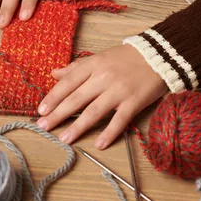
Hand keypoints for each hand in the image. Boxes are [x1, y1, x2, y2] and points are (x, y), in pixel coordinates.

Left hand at [36, 45, 167, 148]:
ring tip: (64, 139)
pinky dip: (109, 133)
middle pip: (76, 99)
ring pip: (94, 111)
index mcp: (94, 65)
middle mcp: (104, 78)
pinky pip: (119, 120)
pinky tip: (99, 144)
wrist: (160, 55)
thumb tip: (54, 74)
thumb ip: (77, 67)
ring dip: (77, 127)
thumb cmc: (127, 58)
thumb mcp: (100, 57)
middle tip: (43, 126)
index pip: (68, 82)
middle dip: (58, 114)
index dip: (53, 97)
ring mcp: (119, 91)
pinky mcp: (134, 102)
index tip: (41, 110)